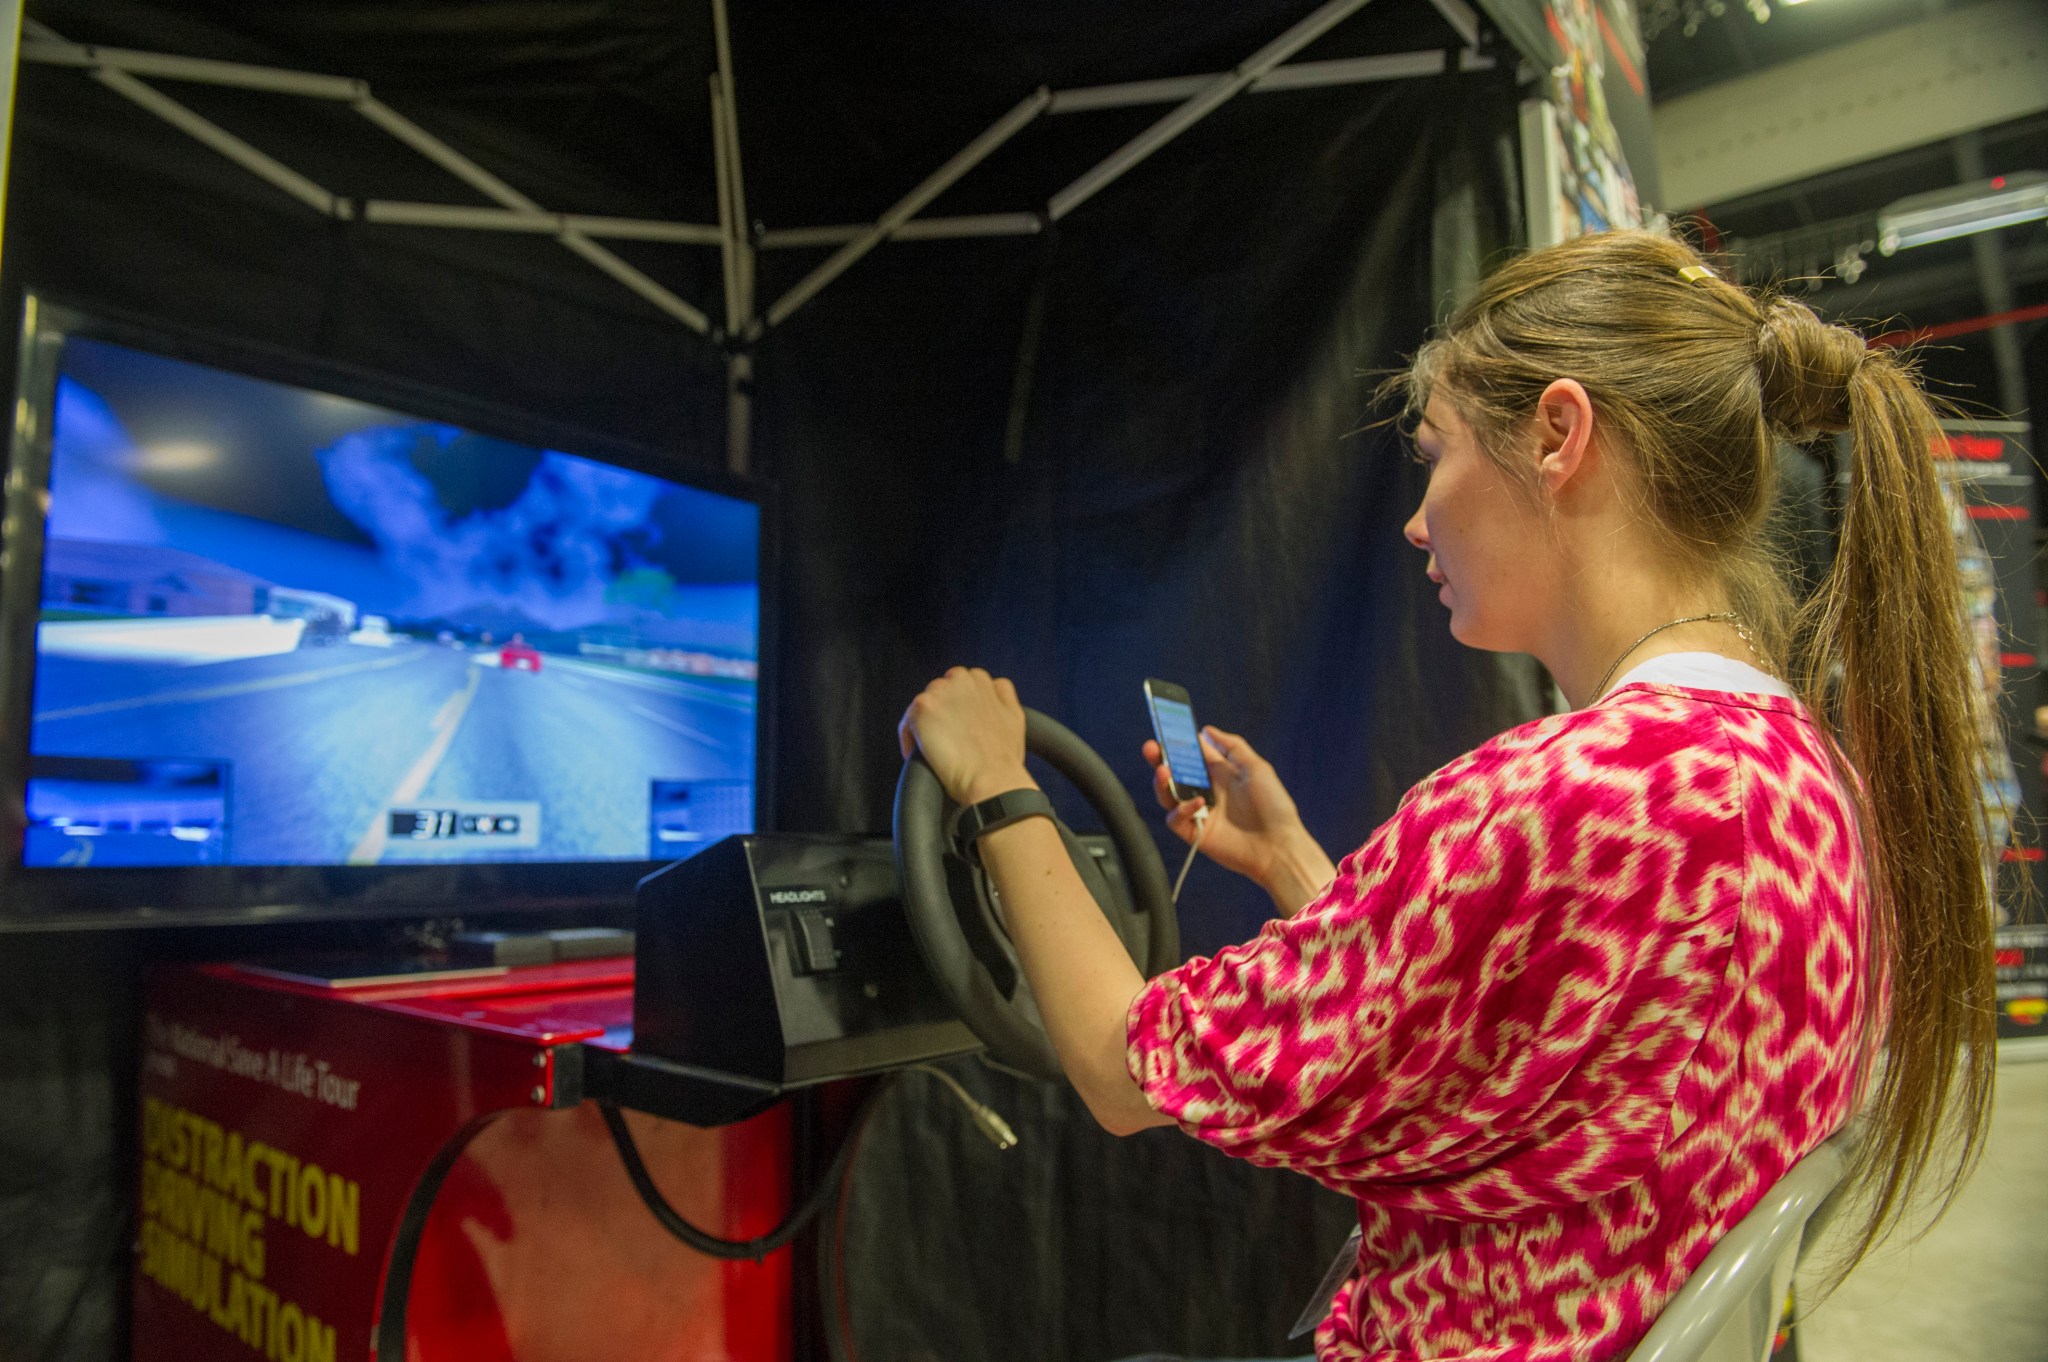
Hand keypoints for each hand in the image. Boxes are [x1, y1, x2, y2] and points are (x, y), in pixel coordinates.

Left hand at [898, 667, 1037, 805]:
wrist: (992, 777)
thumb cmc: (1003, 758)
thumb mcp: (1014, 716)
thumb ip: (1003, 696)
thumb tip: (994, 687)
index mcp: (981, 680)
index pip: (960, 684)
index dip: (957, 708)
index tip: (959, 728)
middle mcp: (961, 679)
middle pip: (940, 692)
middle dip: (941, 714)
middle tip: (945, 741)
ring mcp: (940, 691)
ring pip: (924, 706)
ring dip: (925, 725)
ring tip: (931, 751)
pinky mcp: (923, 707)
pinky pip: (907, 721)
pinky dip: (909, 739)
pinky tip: (916, 755)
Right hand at [1144, 726, 1333, 911]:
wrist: (1279, 845)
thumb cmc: (1274, 805)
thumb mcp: (1256, 768)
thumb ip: (1232, 746)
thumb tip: (1206, 730)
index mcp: (1219, 774)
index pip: (1191, 754)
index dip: (1177, 743)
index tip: (1166, 730)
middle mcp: (1206, 791)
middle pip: (1173, 773)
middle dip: (1159, 759)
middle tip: (1151, 748)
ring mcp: (1199, 812)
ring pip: (1167, 794)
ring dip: (1161, 781)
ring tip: (1163, 771)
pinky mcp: (1194, 832)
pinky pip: (1175, 818)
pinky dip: (1180, 809)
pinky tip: (1197, 803)